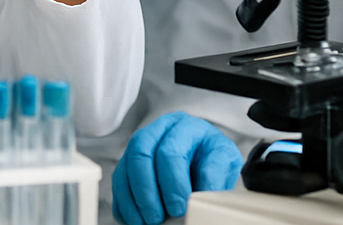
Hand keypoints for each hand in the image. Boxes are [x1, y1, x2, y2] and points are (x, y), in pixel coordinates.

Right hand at [113, 112, 242, 223]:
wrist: (204, 157)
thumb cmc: (213, 159)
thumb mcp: (224, 162)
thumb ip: (215, 175)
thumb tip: (201, 195)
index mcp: (184, 126)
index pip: (170, 151)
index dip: (172, 183)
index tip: (179, 208)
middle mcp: (158, 130)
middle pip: (141, 154)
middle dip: (147, 191)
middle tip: (157, 218)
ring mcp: (140, 144)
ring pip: (125, 167)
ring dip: (133, 199)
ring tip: (145, 221)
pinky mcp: (129, 161)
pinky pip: (118, 180)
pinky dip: (124, 202)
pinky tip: (135, 218)